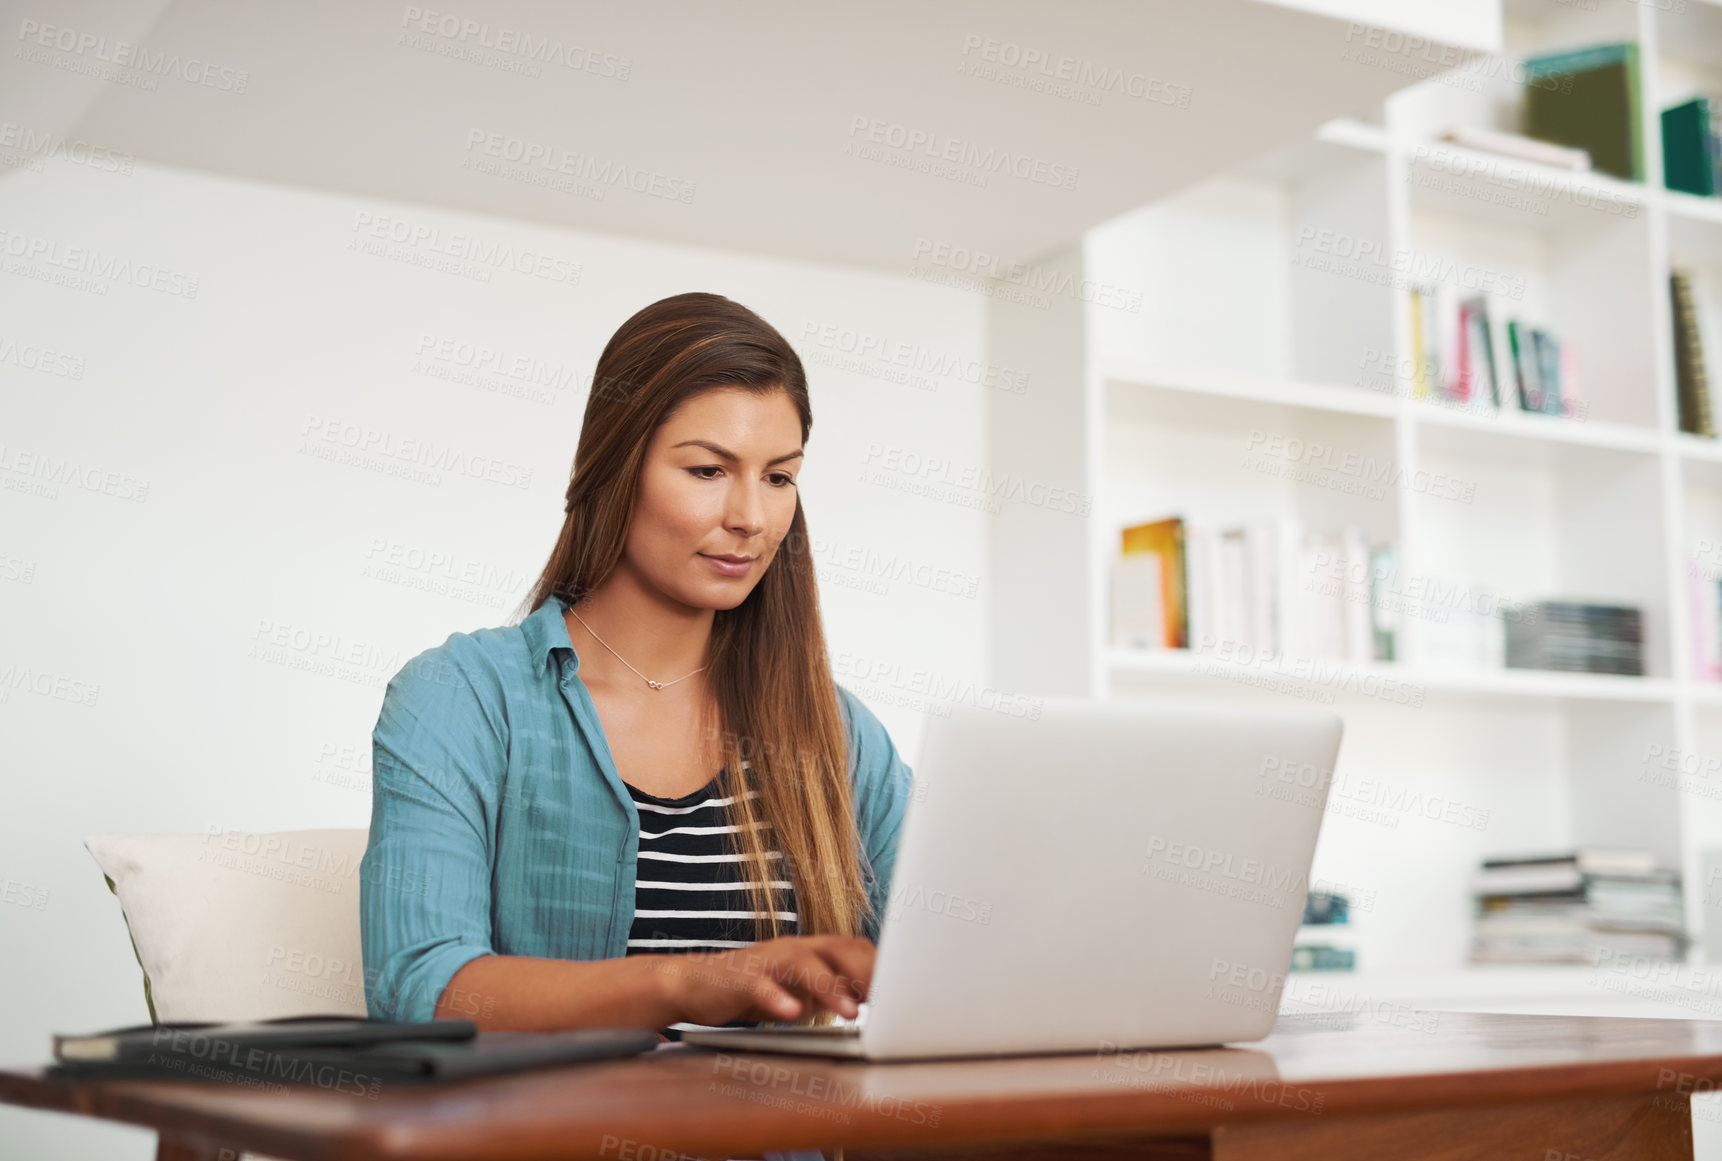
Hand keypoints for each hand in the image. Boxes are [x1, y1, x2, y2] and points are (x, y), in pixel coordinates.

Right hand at [653, 935, 874, 1025]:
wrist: (696, 984)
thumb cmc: (757, 988)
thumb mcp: (802, 990)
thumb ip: (835, 991)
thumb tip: (878, 1002)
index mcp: (813, 950)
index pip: (855, 949)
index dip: (881, 966)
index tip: (908, 987)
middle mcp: (794, 948)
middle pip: (837, 950)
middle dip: (866, 972)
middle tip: (892, 999)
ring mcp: (767, 961)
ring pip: (803, 965)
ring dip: (830, 987)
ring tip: (851, 1013)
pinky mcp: (740, 978)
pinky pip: (760, 987)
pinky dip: (776, 999)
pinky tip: (790, 1014)